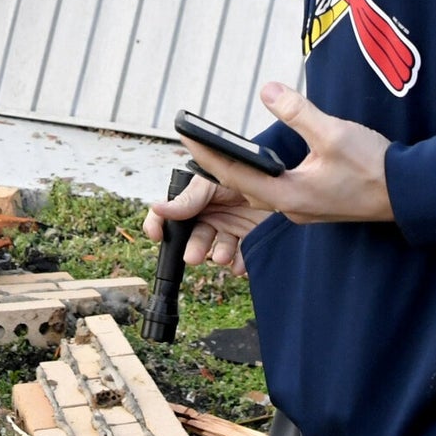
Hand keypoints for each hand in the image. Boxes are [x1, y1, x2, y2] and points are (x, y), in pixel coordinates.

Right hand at [144, 172, 268, 274]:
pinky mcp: (250, 235)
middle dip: (194, 248)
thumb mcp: (211, 183)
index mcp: (197, 199)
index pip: (170, 213)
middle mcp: (212, 214)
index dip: (158, 224)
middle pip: (195, 237)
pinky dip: (240, 263)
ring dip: (219, 254)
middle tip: (193, 257)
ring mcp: (231, 226)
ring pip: (218, 248)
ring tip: (222, 256)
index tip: (155, 235)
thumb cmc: (243, 170)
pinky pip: (242, 255)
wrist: (279, 179)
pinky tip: (239, 264)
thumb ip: (187, 200)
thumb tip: (157, 208)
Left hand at [179, 81, 395, 226]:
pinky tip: (260, 165)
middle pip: (241, 186)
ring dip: (238, 172)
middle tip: (192, 143)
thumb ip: (297, 111)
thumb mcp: (333, 132)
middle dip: (215, 165)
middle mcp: (290, 207)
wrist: (409, 192)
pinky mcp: (315, 204)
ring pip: (258, 191)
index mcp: (288, 194)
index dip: (207, 154)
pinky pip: (277, 191)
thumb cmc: (374, 166)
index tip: (185, 136)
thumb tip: (268, 90)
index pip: (234, 174)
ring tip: (217, 152)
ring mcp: (303, 209)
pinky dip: (261, 177)